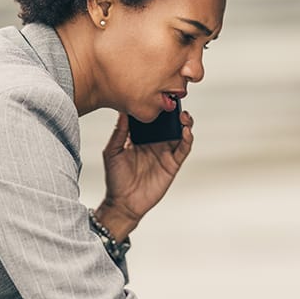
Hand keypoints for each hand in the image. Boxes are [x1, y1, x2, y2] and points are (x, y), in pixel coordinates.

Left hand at [94, 110, 192, 238]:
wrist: (123, 202)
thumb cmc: (115, 178)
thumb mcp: (112, 152)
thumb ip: (119, 133)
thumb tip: (123, 112)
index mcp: (141, 138)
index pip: (151, 119)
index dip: (156, 108)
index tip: (157, 96)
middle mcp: (155, 143)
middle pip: (168, 123)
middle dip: (173, 113)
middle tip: (174, 103)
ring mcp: (165, 153)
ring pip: (179, 133)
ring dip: (184, 123)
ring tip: (183, 116)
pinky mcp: (173, 164)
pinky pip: (183, 149)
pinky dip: (187, 139)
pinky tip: (186, 131)